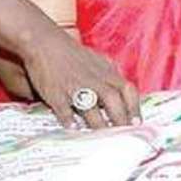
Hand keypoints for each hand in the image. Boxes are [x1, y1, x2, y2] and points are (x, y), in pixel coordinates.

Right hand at [20, 26, 140, 128]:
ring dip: (98, 125)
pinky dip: (70, 121)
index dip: (134, 108)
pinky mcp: (56, 93)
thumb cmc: (72, 54)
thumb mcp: (98, 60)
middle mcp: (94, 80)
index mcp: (107, 73)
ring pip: (91, 108)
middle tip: (123, 135)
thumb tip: (122, 91)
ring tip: (102, 137)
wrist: (44, 43)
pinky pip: (65, 110)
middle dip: (120, 120)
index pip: (128, 90)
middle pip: (113, 101)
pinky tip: (74, 130)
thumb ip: (111, 74)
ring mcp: (75, 87)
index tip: (136, 123)